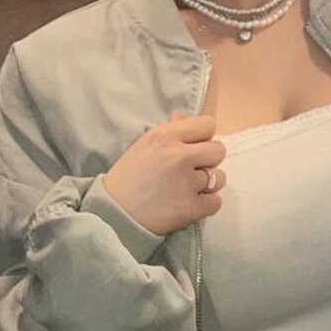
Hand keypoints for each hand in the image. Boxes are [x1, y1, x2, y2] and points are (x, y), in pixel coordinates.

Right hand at [102, 112, 226, 235]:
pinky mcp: (190, 207)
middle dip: (209, 160)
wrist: (112, 214)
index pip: (208, 125)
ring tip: (187, 189)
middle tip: (191, 170)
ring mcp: (186, 182)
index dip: (203, 137)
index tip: (194, 148)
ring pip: (219, 177)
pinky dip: (205, 205)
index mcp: (164, 136)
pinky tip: (188, 203)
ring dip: (207, 184)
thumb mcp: (142, 147)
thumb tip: (181, 117)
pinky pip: (216, 202)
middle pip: (219, 150)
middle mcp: (178, 156)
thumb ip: (167, 131)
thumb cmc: (128, 178)